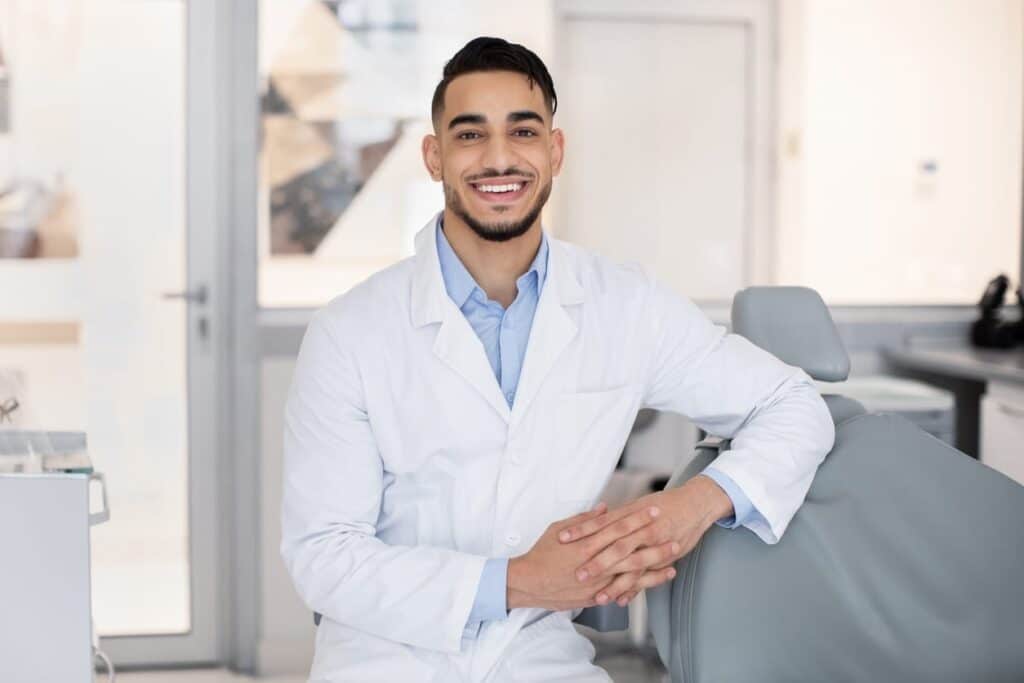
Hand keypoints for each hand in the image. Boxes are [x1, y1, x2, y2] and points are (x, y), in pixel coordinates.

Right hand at [507, 502, 677, 610]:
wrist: (528, 583)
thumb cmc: (540, 554)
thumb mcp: (558, 528)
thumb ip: (584, 520)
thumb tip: (604, 509)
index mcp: (587, 542)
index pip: (619, 527)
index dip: (638, 518)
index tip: (654, 511)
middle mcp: (595, 562)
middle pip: (631, 550)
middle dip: (654, 542)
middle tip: (675, 534)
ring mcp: (597, 582)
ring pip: (632, 573)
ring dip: (654, 566)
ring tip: (674, 560)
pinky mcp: (596, 596)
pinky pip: (622, 591)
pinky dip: (640, 586)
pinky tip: (654, 582)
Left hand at [558, 475, 732, 605]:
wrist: (695, 504)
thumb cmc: (663, 504)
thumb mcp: (636, 505)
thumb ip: (616, 515)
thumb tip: (594, 517)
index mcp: (630, 513)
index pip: (601, 522)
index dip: (581, 530)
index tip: (562, 538)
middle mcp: (641, 528)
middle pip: (615, 546)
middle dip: (597, 562)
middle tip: (578, 575)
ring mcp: (654, 543)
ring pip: (632, 565)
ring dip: (615, 582)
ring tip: (599, 596)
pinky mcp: (666, 555)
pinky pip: (648, 575)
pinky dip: (635, 588)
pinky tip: (621, 599)